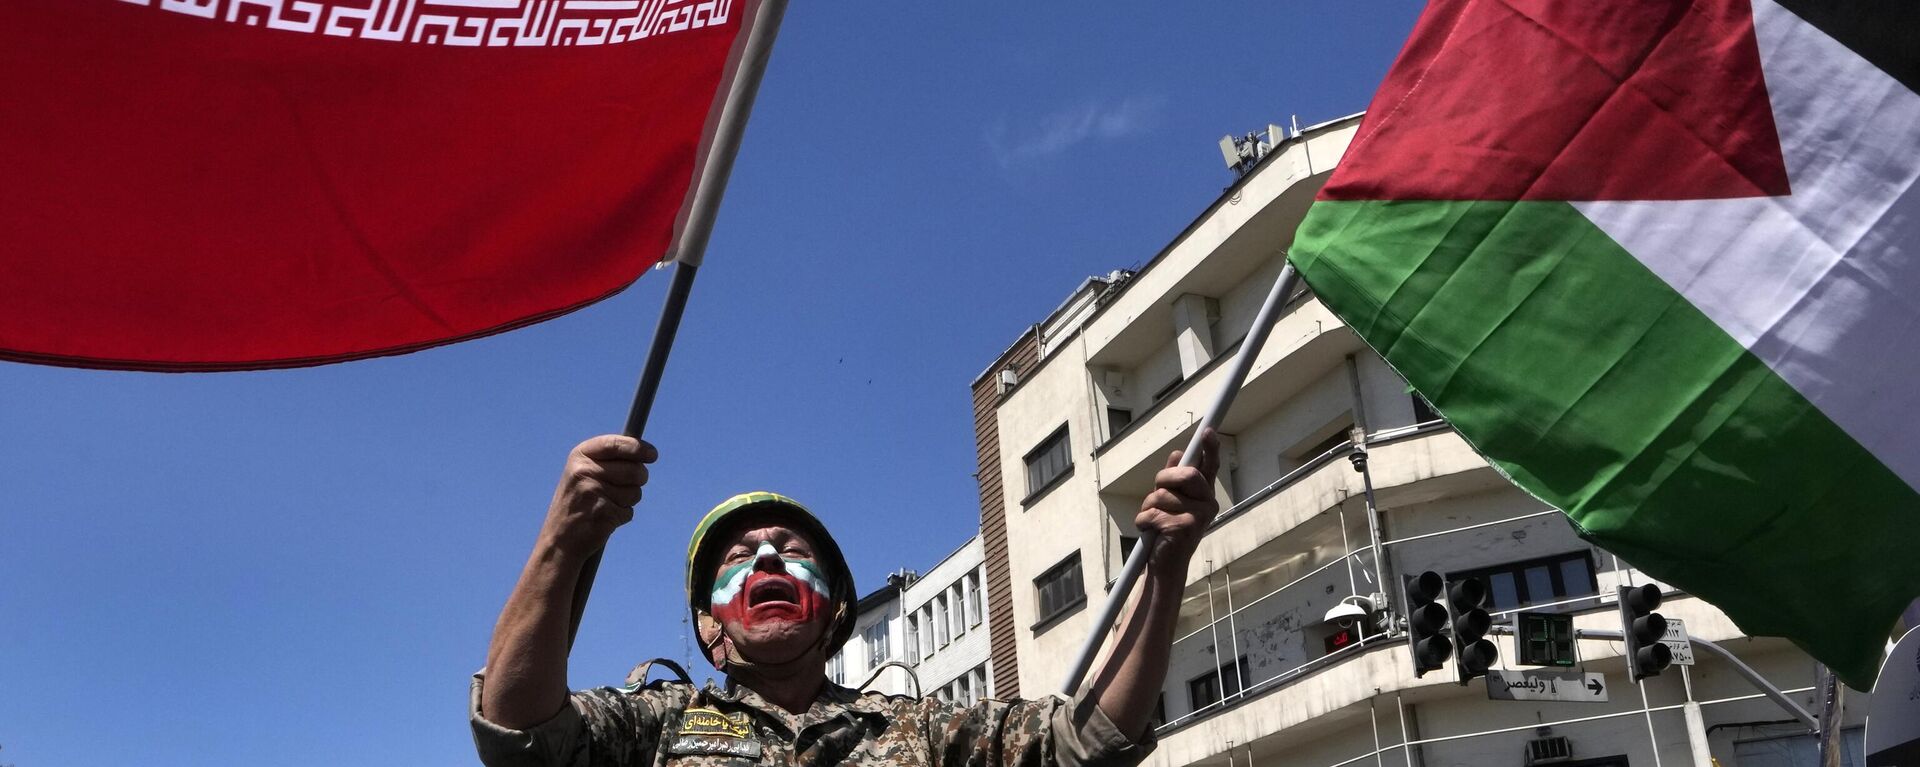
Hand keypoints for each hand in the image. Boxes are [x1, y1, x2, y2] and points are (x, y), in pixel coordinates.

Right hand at [541, 435, 655, 554]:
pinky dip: (621, 516)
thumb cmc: (576, 503)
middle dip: (638, 479)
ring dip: (627, 501)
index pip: (616, 444)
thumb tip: (646, 452)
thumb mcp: (582, 472)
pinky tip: (603, 519)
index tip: (652, 455)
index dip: (638, 448)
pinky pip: (629, 511)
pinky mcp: (603, 513)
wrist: (558, 540)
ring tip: (605, 505)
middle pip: (634, 470)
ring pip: (635, 492)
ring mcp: (593, 492)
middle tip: (624, 487)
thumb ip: (609, 460)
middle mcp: (584, 471)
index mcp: (579, 456)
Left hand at [1135, 428, 1220, 567]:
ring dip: (1149, 507)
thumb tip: (1177, 454)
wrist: (1166, 565)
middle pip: (1184, 474)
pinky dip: (1144, 521)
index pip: (1210, 467)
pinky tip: (1152, 533)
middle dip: (1163, 480)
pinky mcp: (1183, 528)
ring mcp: (1198, 517)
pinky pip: (1152, 512)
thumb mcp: (1170, 502)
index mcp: (1204, 495)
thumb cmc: (1167, 531)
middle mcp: (1208, 504)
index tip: (1207, 432)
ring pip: (1161, 494)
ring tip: (1155, 522)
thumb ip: (1174, 479)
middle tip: (1156, 496)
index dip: (1209, 448)